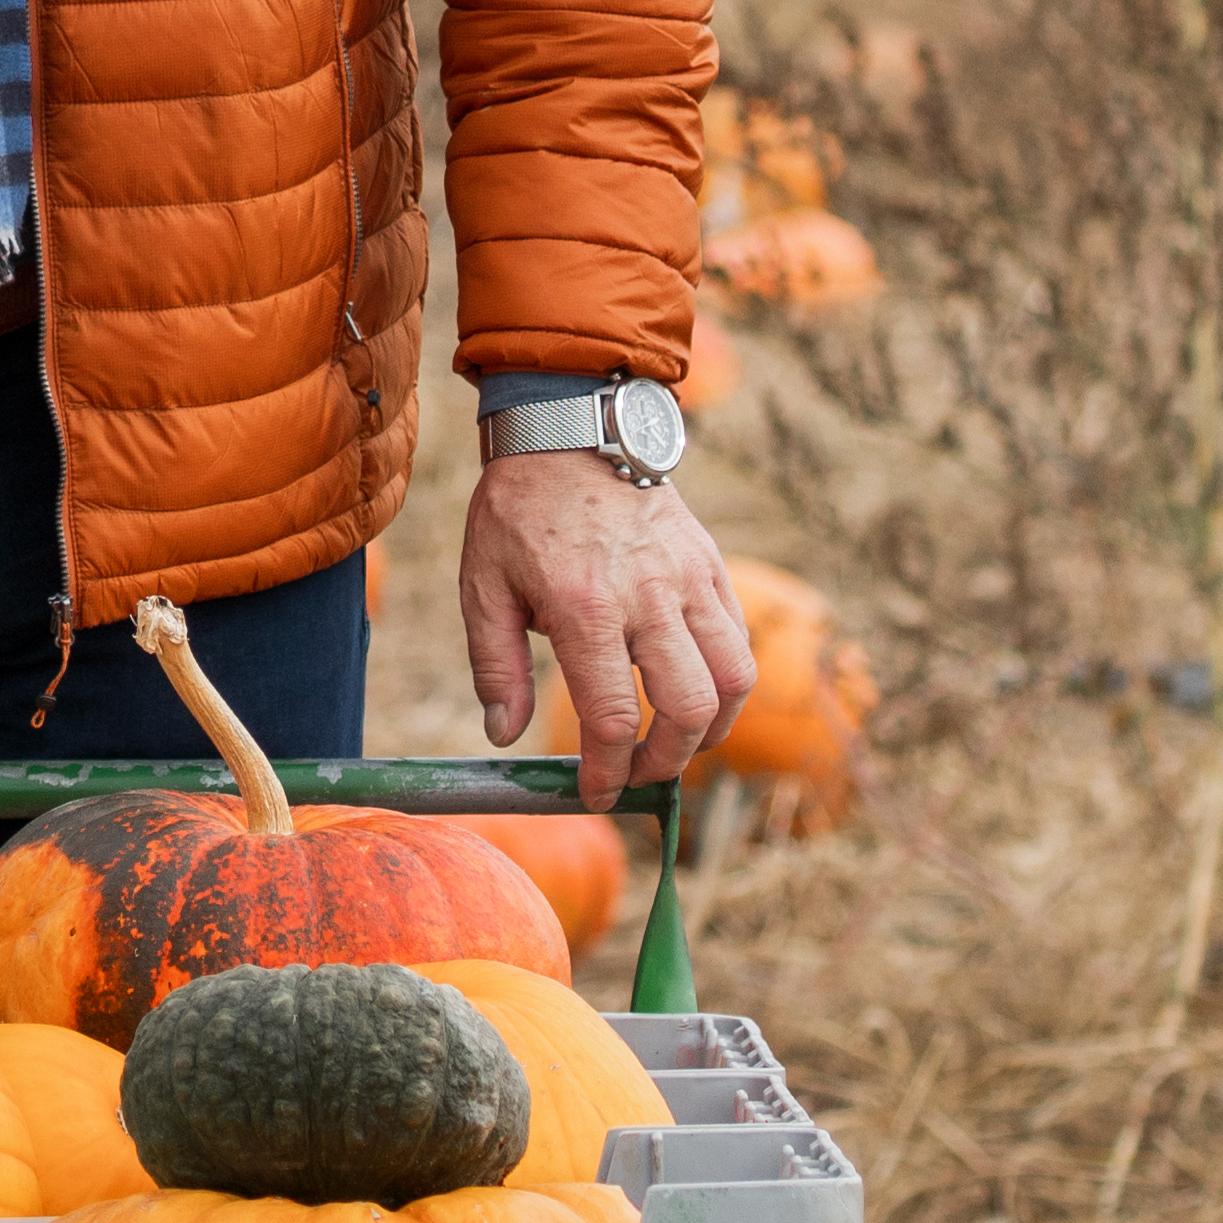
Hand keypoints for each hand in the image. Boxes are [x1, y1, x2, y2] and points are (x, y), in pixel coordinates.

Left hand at [460, 451, 756, 811]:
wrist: (568, 428)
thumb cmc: (517, 512)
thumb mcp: (482, 586)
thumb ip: (495, 666)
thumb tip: (504, 736)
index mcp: (582, 605)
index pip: (610, 715)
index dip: (606, 772)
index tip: (597, 794)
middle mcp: (647, 594)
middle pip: (688, 706)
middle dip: (667, 760)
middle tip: (639, 774)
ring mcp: (689, 577)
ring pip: (734, 677)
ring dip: (712, 727)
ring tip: (677, 742)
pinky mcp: (711, 563)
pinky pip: (739, 637)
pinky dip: (727, 679)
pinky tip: (694, 690)